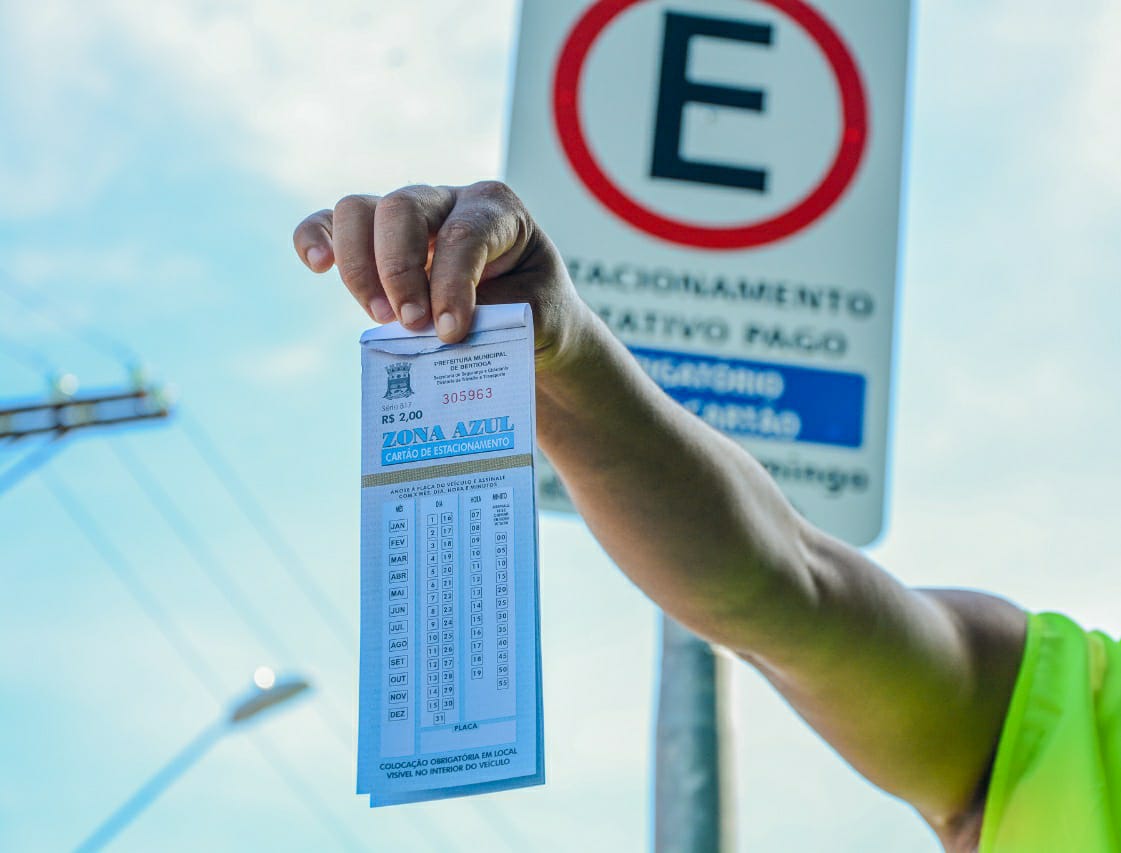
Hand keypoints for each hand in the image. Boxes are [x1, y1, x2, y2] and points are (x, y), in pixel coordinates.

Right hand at [293, 181, 584, 368]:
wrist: (529, 318)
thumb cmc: (535, 309)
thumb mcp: (539, 315)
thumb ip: (499, 317)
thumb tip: (444, 333)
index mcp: (497, 210)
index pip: (465, 233)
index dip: (453, 284)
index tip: (451, 332)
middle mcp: (447, 200)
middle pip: (403, 210)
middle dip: (401, 272)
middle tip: (413, 326)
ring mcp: (407, 216)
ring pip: (359, 211)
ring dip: (360, 268)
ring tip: (381, 318)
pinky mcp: (374, 238)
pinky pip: (330, 222)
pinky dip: (315, 237)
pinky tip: (316, 266)